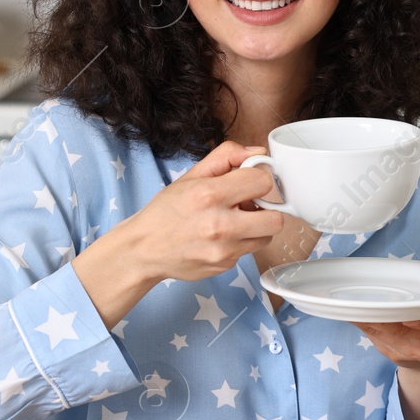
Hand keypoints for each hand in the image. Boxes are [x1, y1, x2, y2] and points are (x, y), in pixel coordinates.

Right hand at [119, 140, 285, 280]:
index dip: (258, 179)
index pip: (263, 182)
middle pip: (275, 218)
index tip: (249, 182)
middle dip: (265, 209)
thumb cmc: (166, 211)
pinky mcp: (225, 266)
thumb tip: (258, 153)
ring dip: (256, 227)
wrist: (144, 249)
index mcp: (209, 194)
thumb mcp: (190, 176)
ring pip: (267, 237)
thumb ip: (226, 157)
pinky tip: (221, 238)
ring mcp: (224, 250)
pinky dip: (241, 243)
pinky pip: (249, 251)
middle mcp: (219, 225)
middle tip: (248, 206)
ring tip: (234, 222)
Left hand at [353, 238, 419, 381]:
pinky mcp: (394, 356)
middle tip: (364, 301)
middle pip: (400, 330)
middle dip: (381, 318)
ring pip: (384, 335)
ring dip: (367, 320)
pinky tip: (354, 313)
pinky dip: (364, 325)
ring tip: (353, 303)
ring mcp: (411, 351)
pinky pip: (375, 339)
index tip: (408, 318)